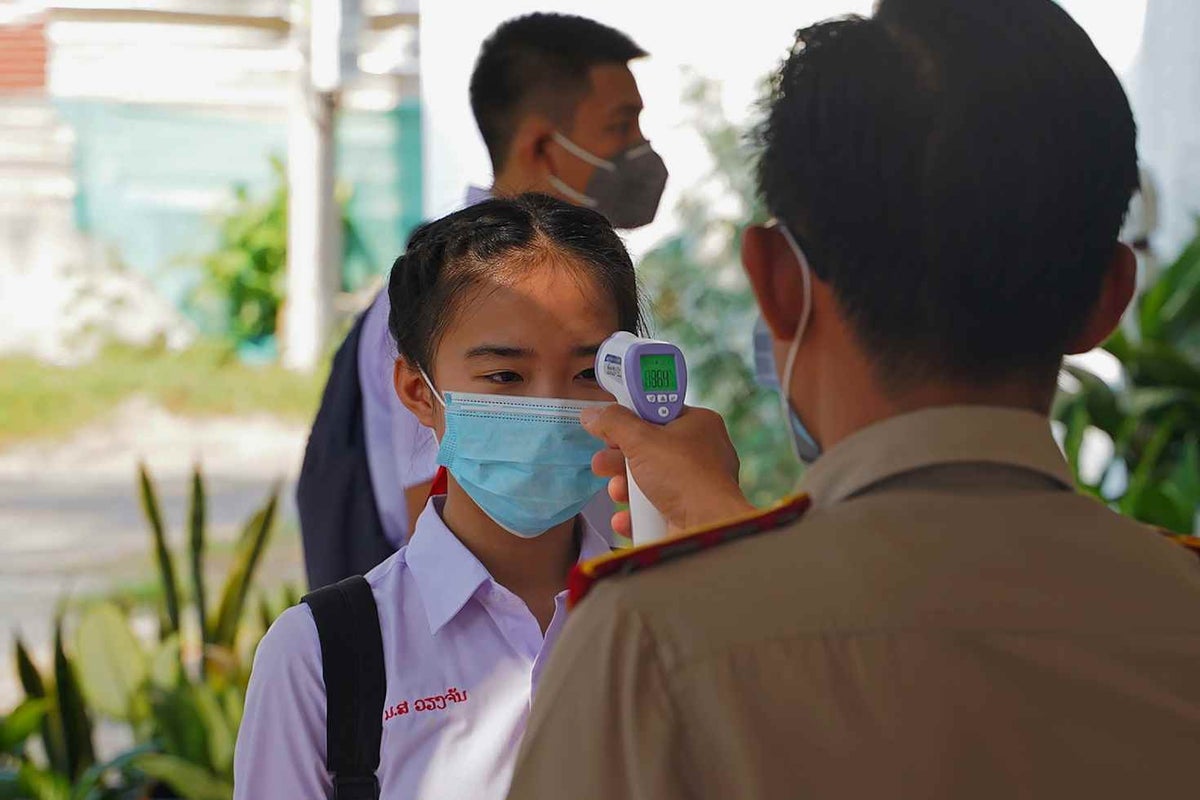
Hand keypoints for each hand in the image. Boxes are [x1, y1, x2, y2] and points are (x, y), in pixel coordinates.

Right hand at [581, 404, 752, 537]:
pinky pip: (654, 508)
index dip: (632, 418)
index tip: (611, 423)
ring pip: (649, 480)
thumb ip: (614, 422)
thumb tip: (593, 414)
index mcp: (698, 424)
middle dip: (620, 459)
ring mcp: (694, 484)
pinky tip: (626, 517)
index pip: (658, 412)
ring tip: (616, 491)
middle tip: (603, 461)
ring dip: (625, 488)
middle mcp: (700, 452)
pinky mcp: (687, 512)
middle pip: (649, 449)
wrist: (707, 526)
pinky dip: (636, 514)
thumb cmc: (685, 477)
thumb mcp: (641, 439)